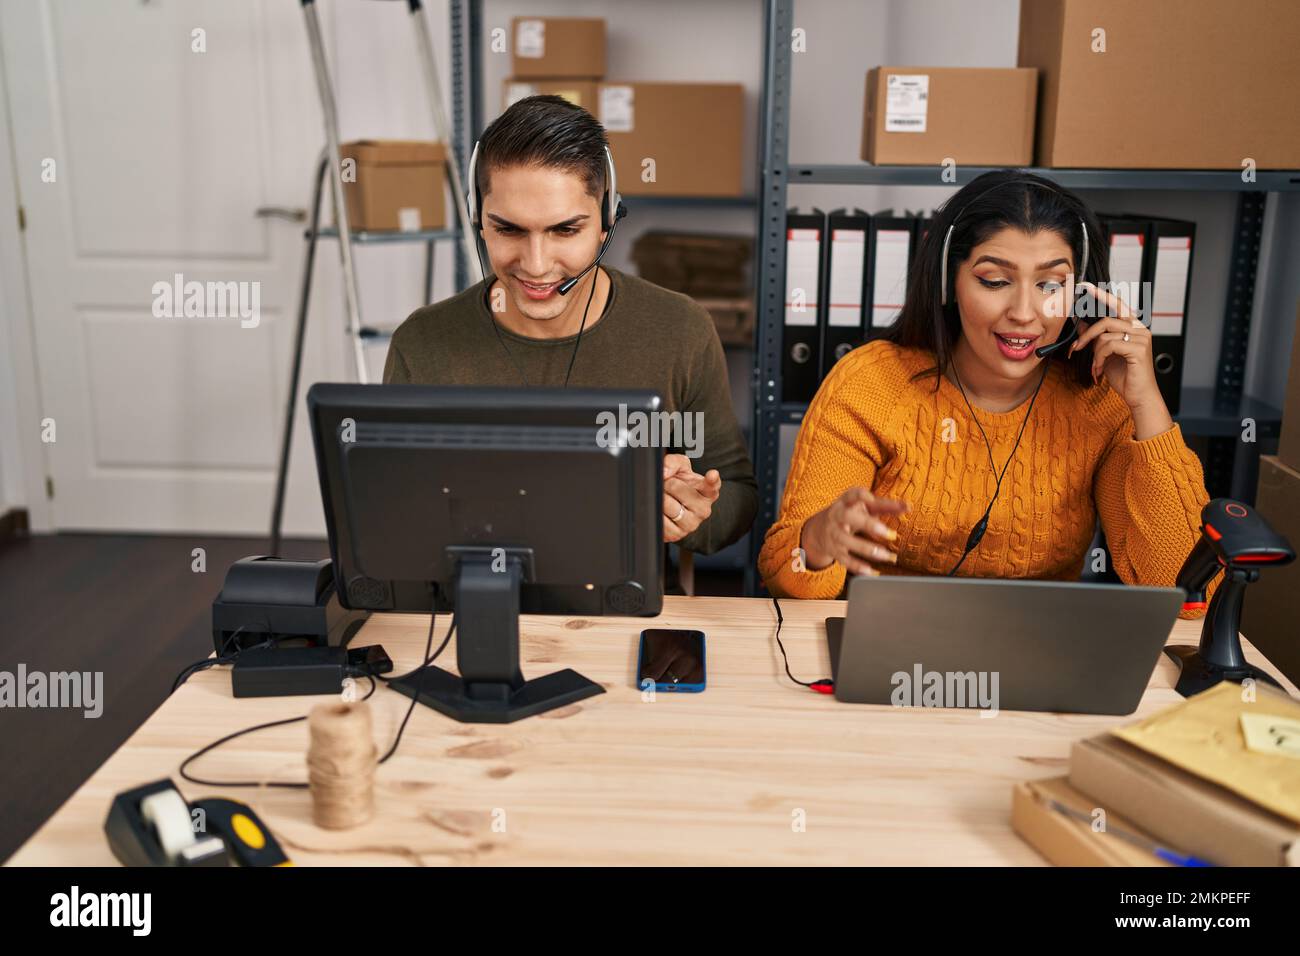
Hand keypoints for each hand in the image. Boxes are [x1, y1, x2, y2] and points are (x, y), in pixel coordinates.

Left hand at [663, 453, 720, 543]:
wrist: (671, 506)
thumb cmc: (680, 485)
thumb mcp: (680, 468)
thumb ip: (673, 462)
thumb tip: (664, 472)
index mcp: (709, 491)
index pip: (713, 485)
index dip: (712, 479)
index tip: (711, 474)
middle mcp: (703, 509)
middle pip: (676, 488)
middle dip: (666, 483)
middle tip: (667, 486)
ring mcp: (691, 524)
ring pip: (667, 504)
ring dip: (659, 498)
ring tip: (664, 497)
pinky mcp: (677, 534)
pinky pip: (660, 520)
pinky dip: (655, 512)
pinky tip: (660, 510)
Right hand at [799, 487, 908, 575]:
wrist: (818, 530)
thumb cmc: (849, 514)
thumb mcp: (863, 507)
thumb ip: (885, 506)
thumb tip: (908, 506)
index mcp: (845, 502)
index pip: (852, 495)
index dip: (861, 496)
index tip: (872, 499)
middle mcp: (836, 516)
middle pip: (848, 517)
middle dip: (869, 525)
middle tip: (892, 534)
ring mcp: (833, 534)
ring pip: (847, 541)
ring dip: (868, 550)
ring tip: (889, 557)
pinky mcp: (833, 550)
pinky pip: (844, 560)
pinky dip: (859, 567)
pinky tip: (873, 572)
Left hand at [1067, 283, 1162, 408]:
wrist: (1139, 397)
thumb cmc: (1125, 376)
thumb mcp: (1105, 354)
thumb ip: (1097, 338)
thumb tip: (1081, 323)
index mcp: (1133, 327)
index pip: (1117, 305)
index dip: (1101, 295)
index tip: (1085, 286)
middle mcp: (1140, 329)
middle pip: (1106, 320)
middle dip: (1087, 335)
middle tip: (1076, 348)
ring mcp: (1141, 337)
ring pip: (1105, 334)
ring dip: (1094, 353)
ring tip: (1095, 366)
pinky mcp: (1138, 348)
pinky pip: (1109, 345)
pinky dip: (1100, 358)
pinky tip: (1100, 369)